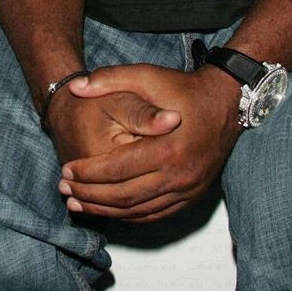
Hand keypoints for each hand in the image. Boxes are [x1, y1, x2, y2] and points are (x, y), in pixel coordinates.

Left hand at [57, 64, 241, 222]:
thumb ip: (109, 79)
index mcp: (166, 148)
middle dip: (91, 196)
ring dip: (106, 211)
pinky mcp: (193, 196)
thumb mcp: (146, 75)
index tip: (66, 170)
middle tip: (66, 190)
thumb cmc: (182, 88)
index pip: (117, 169)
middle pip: (125, 196)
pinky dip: (130, 215)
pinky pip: (156, 214)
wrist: (225, 101)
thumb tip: (75, 87)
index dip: (88, 173)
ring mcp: (189, 189)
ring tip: (79, 204)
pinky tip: (110, 210)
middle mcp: (179, 175)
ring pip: (139, 211)